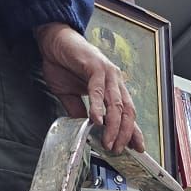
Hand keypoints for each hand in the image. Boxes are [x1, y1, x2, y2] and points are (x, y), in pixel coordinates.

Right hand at [36, 22, 143, 152]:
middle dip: (125, 133)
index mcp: (112, 88)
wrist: (53, 41)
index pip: (127, 114)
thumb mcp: (71, 95)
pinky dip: (97, 107)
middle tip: (118, 149)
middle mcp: (115, 81)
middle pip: (127, 111)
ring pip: (116, 103)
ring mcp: (107, 73)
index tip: (137, 149)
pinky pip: (98, 90)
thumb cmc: (63, 65)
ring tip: (108, 141)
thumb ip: (80, 112)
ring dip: (114, 125)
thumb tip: (85, 129)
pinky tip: (96, 120)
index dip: (133, 132)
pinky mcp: (95, 66)